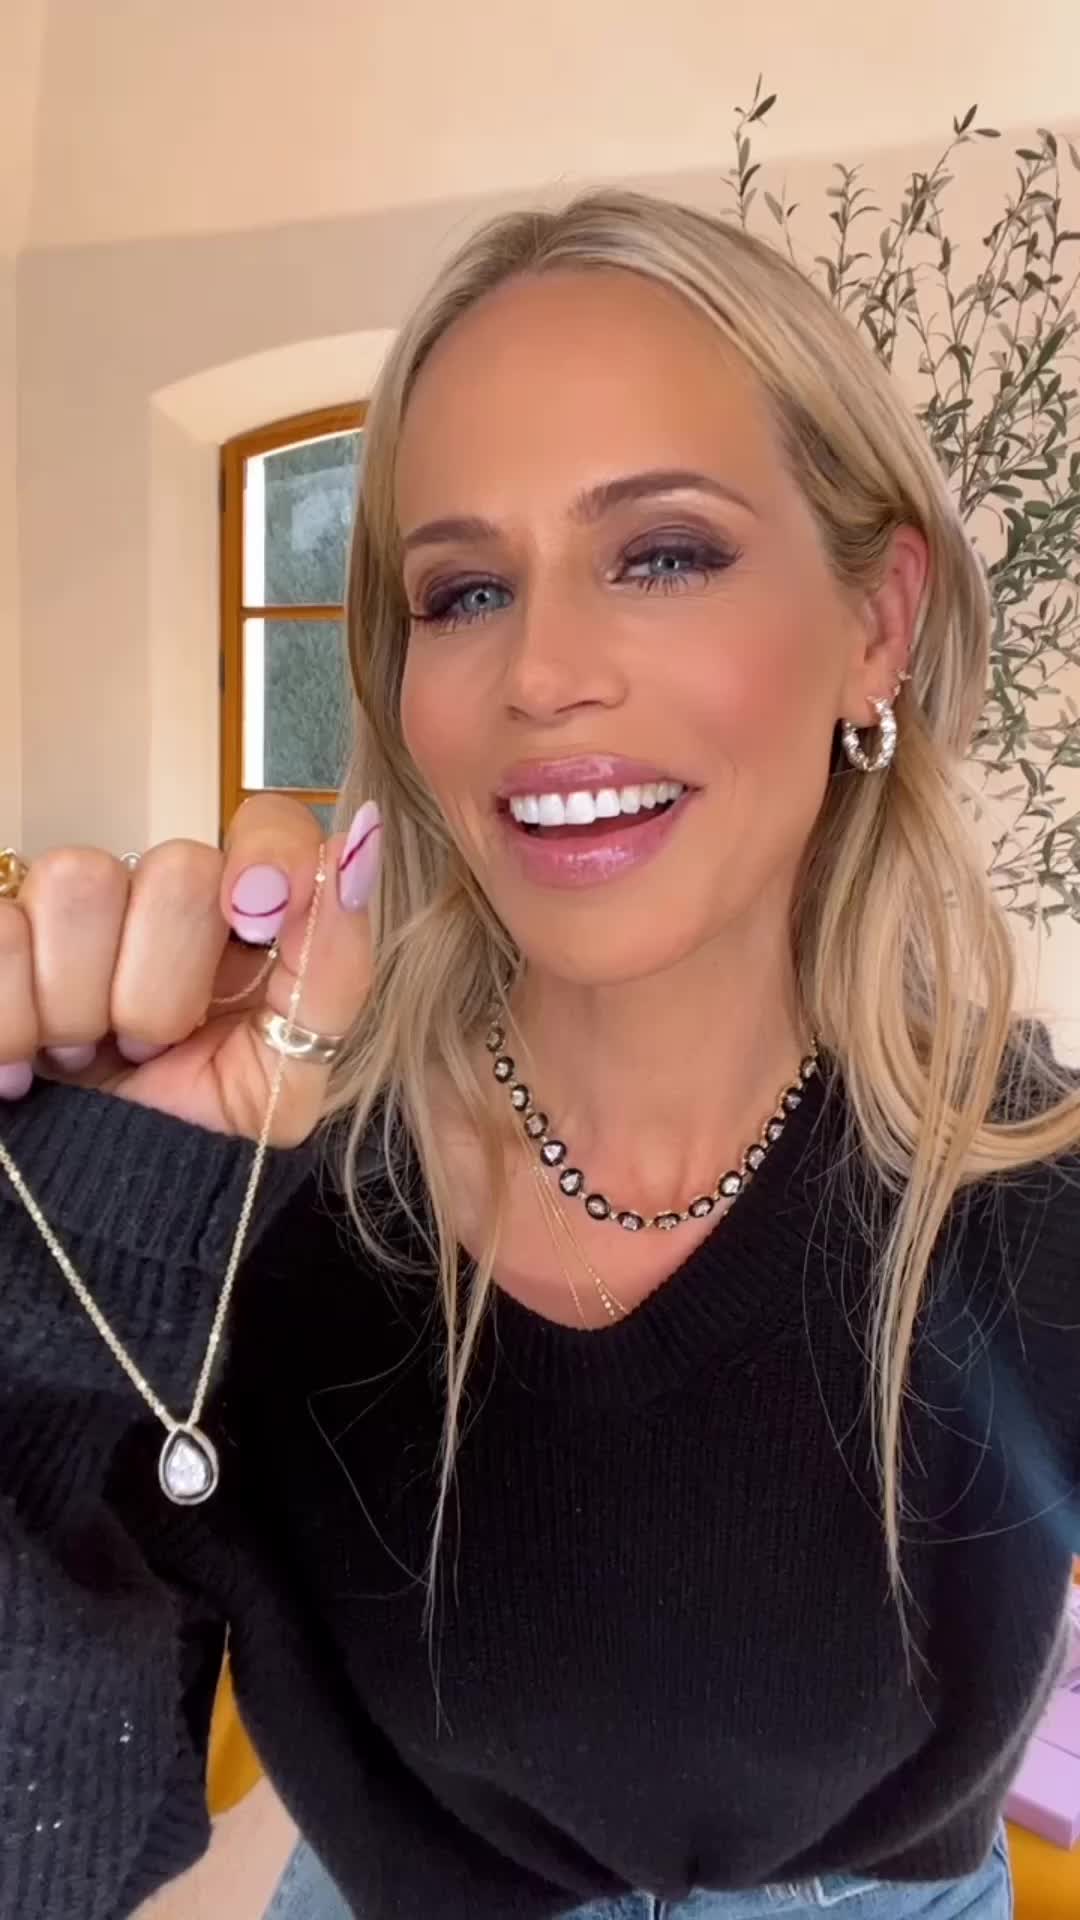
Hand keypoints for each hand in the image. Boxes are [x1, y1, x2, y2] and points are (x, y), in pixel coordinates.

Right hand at [0, 795, 381, 1145]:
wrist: (98, 1211)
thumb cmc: (193, 1140)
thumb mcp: (286, 1080)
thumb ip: (333, 970)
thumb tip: (358, 856)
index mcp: (244, 926)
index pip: (271, 825)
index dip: (267, 853)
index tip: (255, 913)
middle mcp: (159, 902)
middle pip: (175, 866)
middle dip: (164, 984)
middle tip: (148, 1047)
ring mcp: (71, 916)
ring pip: (77, 882)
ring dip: (80, 1000)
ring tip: (81, 1056)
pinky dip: (9, 1016)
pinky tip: (22, 1064)